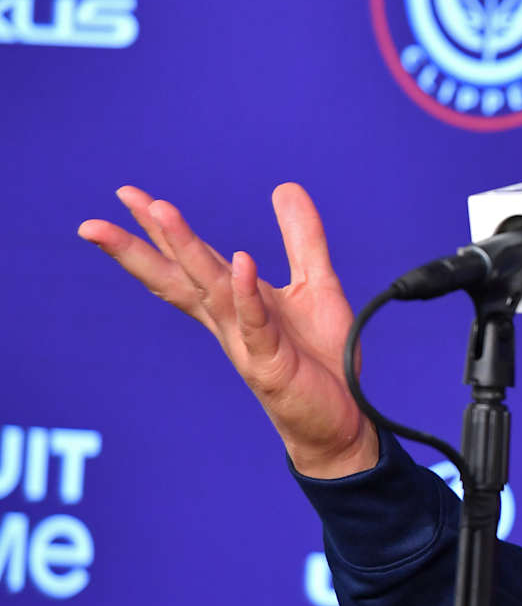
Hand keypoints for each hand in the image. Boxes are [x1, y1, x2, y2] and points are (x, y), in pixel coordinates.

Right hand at [78, 183, 379, 478]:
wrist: (343, 419)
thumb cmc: (320, 357)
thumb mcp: (315, 285)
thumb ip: (301, 238)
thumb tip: (285, 187)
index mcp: (235, 303)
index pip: (188, 262)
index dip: (159, 230)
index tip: (127, 195)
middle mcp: (230, 322)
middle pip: (178, 277)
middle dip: (138, 248)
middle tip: (93, 222)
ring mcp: (246, 343)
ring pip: (211, 291)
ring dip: (186, 250)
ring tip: (161, 210)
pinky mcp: (272, 364)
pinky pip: (257, 324)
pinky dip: (248, 294)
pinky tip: (242, 262)